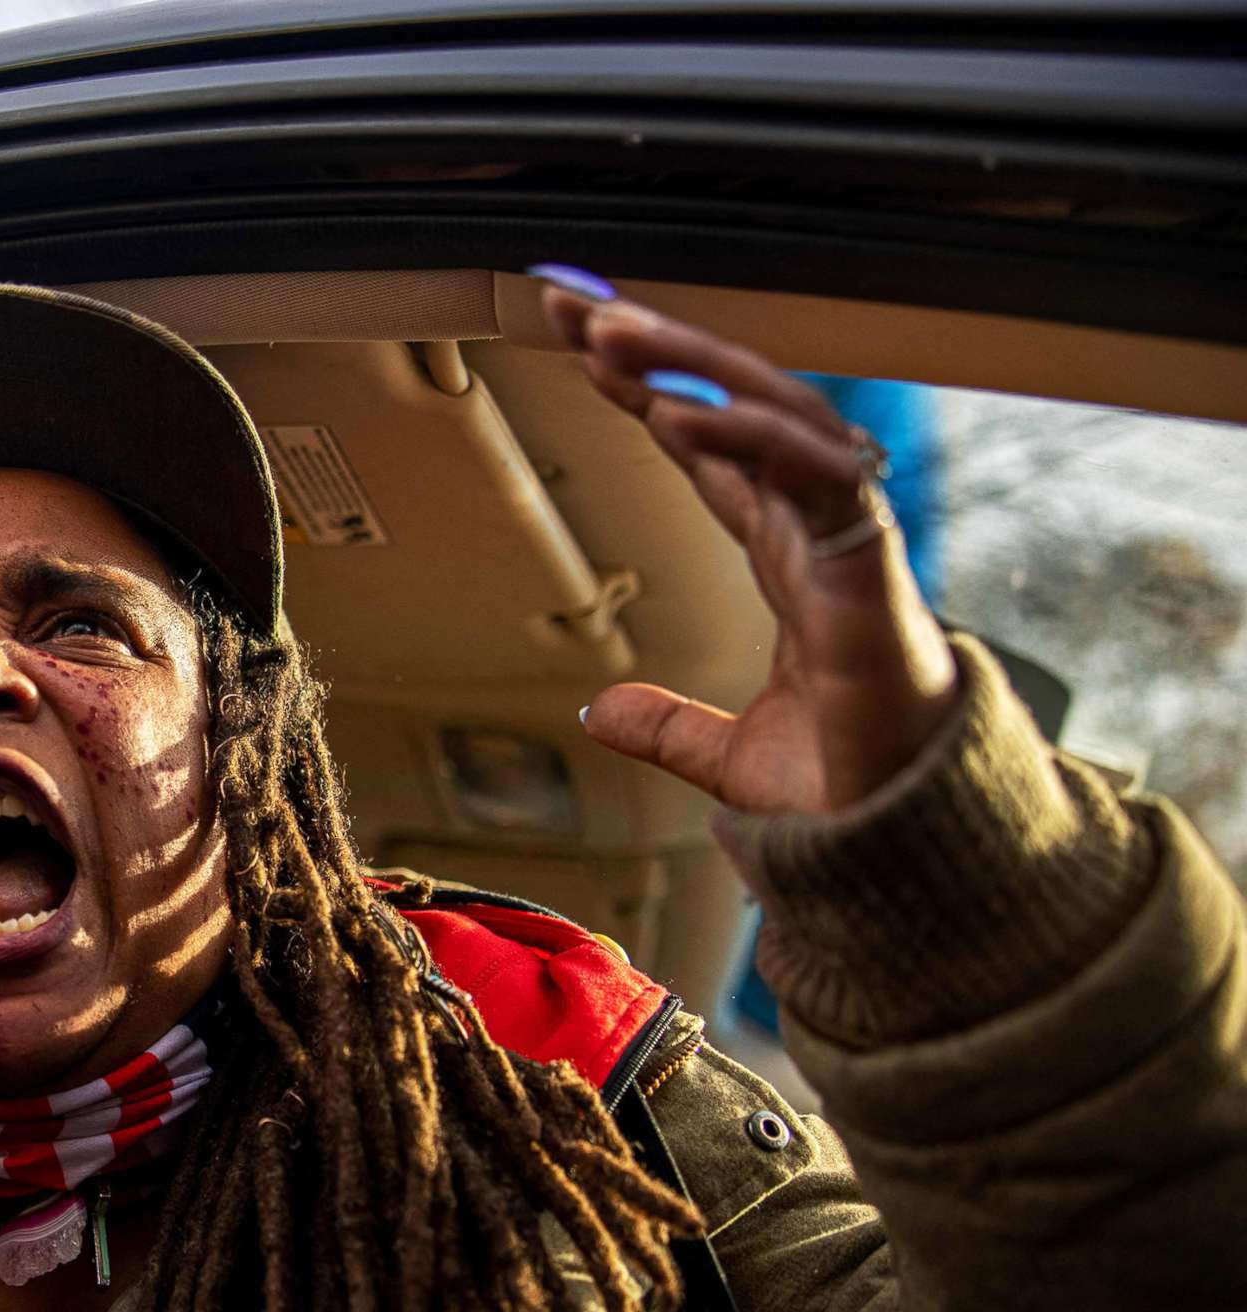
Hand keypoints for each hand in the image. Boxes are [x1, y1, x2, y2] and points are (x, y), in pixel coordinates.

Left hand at [533, 268, 958, 815]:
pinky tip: (677, 411)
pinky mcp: (867, 566)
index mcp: (788, 556)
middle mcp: (817, 529)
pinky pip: (809, 475)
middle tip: (573, 304)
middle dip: (657, 349)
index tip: (585, 347)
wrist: (900, 847)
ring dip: (689, 367)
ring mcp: (846, 539)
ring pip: (770, 415)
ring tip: (608, 334)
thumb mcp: (724, 755)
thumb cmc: (843, 790)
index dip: (651, 391)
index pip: (711, 447)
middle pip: (733, 406)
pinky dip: (743, 438)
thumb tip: (597, 711)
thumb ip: (664, 724)